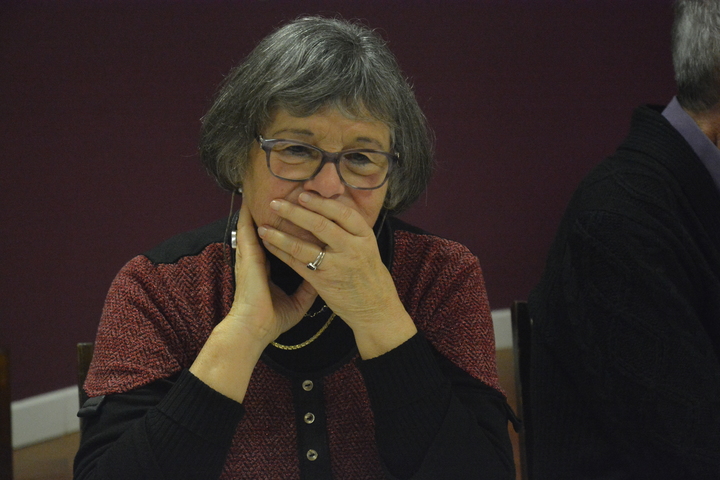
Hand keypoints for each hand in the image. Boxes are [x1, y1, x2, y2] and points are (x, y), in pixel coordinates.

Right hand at [226, 200, 316, 343]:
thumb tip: (323, 278)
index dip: (287, 227)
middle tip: (285, 192)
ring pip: (254, 222)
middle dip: (278, 210)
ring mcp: (250, 253)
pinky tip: (251, 197)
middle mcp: (258, 257)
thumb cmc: (272, 319)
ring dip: (261, 206)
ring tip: (268, 187)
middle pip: (268, 227)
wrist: (253, 329)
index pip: (279, 240)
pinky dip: (248, 212)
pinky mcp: (245, 253)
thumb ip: (309, 287)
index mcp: (269, 266)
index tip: (297, 215)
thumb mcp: (298, 301)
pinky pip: (245, 226)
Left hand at [257, 192, 416, 357]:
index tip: (303, 194)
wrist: (376, 310)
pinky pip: (298, 264)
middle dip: (294, 212)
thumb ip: (351, 232)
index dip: (321, 202)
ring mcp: (337, 266)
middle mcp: (352, 249)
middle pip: (320, 225)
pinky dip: (282, 253)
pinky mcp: (323, 282)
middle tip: (275, 203)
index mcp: (365, 237)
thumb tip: (328, 208)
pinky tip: (270, 245)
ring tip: (264, 226)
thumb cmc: (370, 277)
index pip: (342, 212)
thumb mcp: (368, 249)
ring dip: (281, 234)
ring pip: (304, 246)